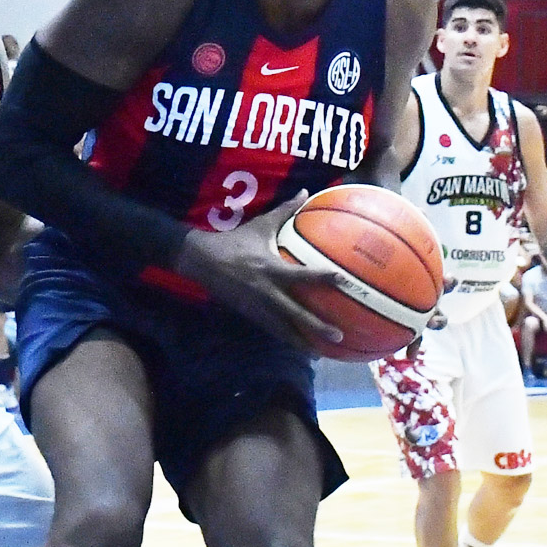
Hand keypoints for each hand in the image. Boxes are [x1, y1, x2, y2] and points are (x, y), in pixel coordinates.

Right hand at [175, 190, 343, 347]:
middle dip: (316, 326)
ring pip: (282, 328)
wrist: (201, 260)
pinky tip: (297, 346)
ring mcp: (257, 306)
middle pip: (295, 313)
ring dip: (301, 341)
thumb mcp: (260, 224)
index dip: (324, 278)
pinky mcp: (249, 313)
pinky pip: (271, 328)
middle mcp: (266, 291)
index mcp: (271, 268)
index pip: (303, 275)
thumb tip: (306, 192)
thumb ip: (285, 210)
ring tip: (319, 354)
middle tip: (339, 337)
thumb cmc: (234, 241)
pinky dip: (285, 337)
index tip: (344, 283)